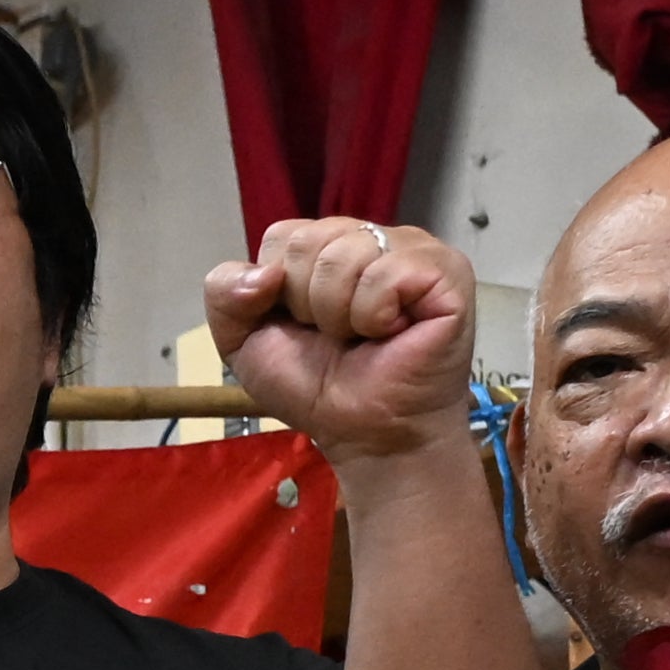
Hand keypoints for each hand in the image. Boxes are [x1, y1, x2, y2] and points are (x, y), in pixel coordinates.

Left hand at [203, 217, 477, 463]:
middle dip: (307, 305)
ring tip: (363, 337)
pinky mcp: (445, 271)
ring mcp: (412, 250)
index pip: (282, 235)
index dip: (277, 290)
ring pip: (344, 256)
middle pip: (309, 242)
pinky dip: (373, 316)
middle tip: (337, 336)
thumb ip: (225, 293)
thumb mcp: (244, 340)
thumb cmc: (315, 386)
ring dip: (338, 315)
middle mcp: (371, 238)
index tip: (301, 325)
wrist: (365, 433)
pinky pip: (385, 274)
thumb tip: (264, 271)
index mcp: (329, 246)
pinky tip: (392, 333)